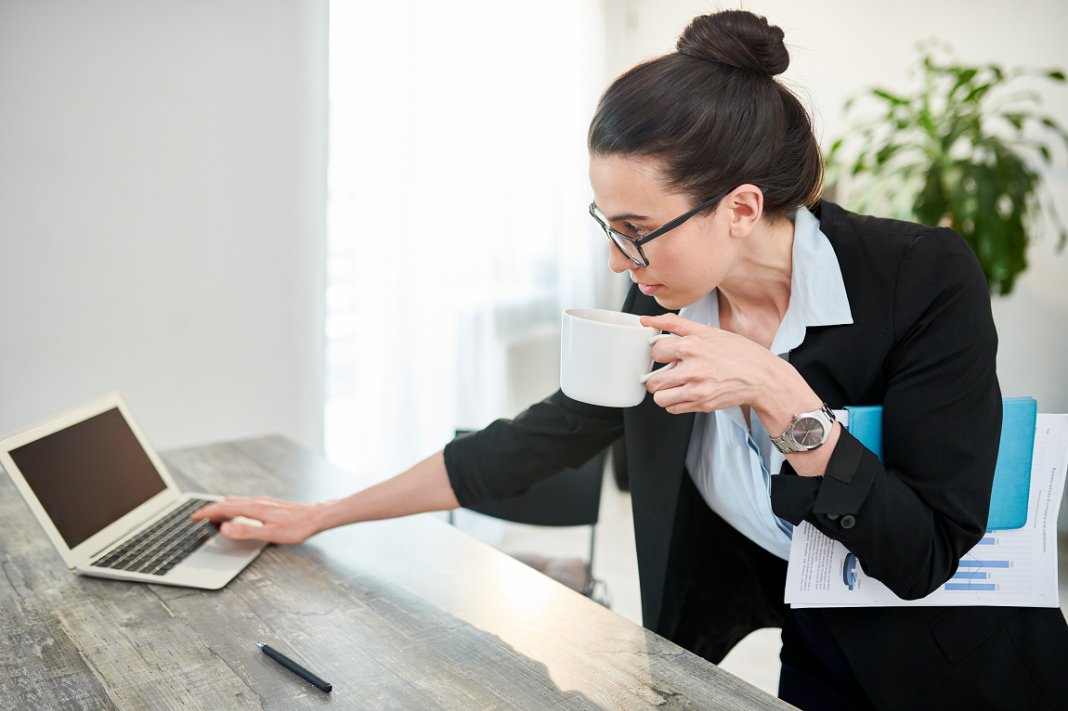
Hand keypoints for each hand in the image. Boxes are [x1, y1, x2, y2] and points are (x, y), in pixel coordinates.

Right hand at [190, 497, 325, 544]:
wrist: (316, 517)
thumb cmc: (296, 527)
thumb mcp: (270, 534)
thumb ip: (245, 531)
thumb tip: (224, 528)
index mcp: (254, 508)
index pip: (223, 508)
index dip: (206, 512)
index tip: (193, 517)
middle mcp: (257, 502)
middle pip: (227, 503)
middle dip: (210, 509)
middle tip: (197, 517)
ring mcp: (263, 502)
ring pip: (236, 502)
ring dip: (221, 508)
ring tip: (213, 516)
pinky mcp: (269, 504)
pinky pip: (245, 503)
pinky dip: (233, 507)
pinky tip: (237, 514)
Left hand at [639, 313, 780, 414]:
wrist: (763, 377)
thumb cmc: (739, 353)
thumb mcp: (708, 331)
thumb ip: (675, 324)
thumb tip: (647, 320)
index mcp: (691, 347)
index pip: (655, 351)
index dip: (660, 352)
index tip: (669, 354)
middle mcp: (692, 369)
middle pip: (652, 379)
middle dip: (657, 375)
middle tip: (670, 372)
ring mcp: (696, 390)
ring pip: (659, 397)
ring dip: (664, 392)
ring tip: (676, 384)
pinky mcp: (702, 404)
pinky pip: (673, 408)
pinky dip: (675, 402)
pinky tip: (686, 392)